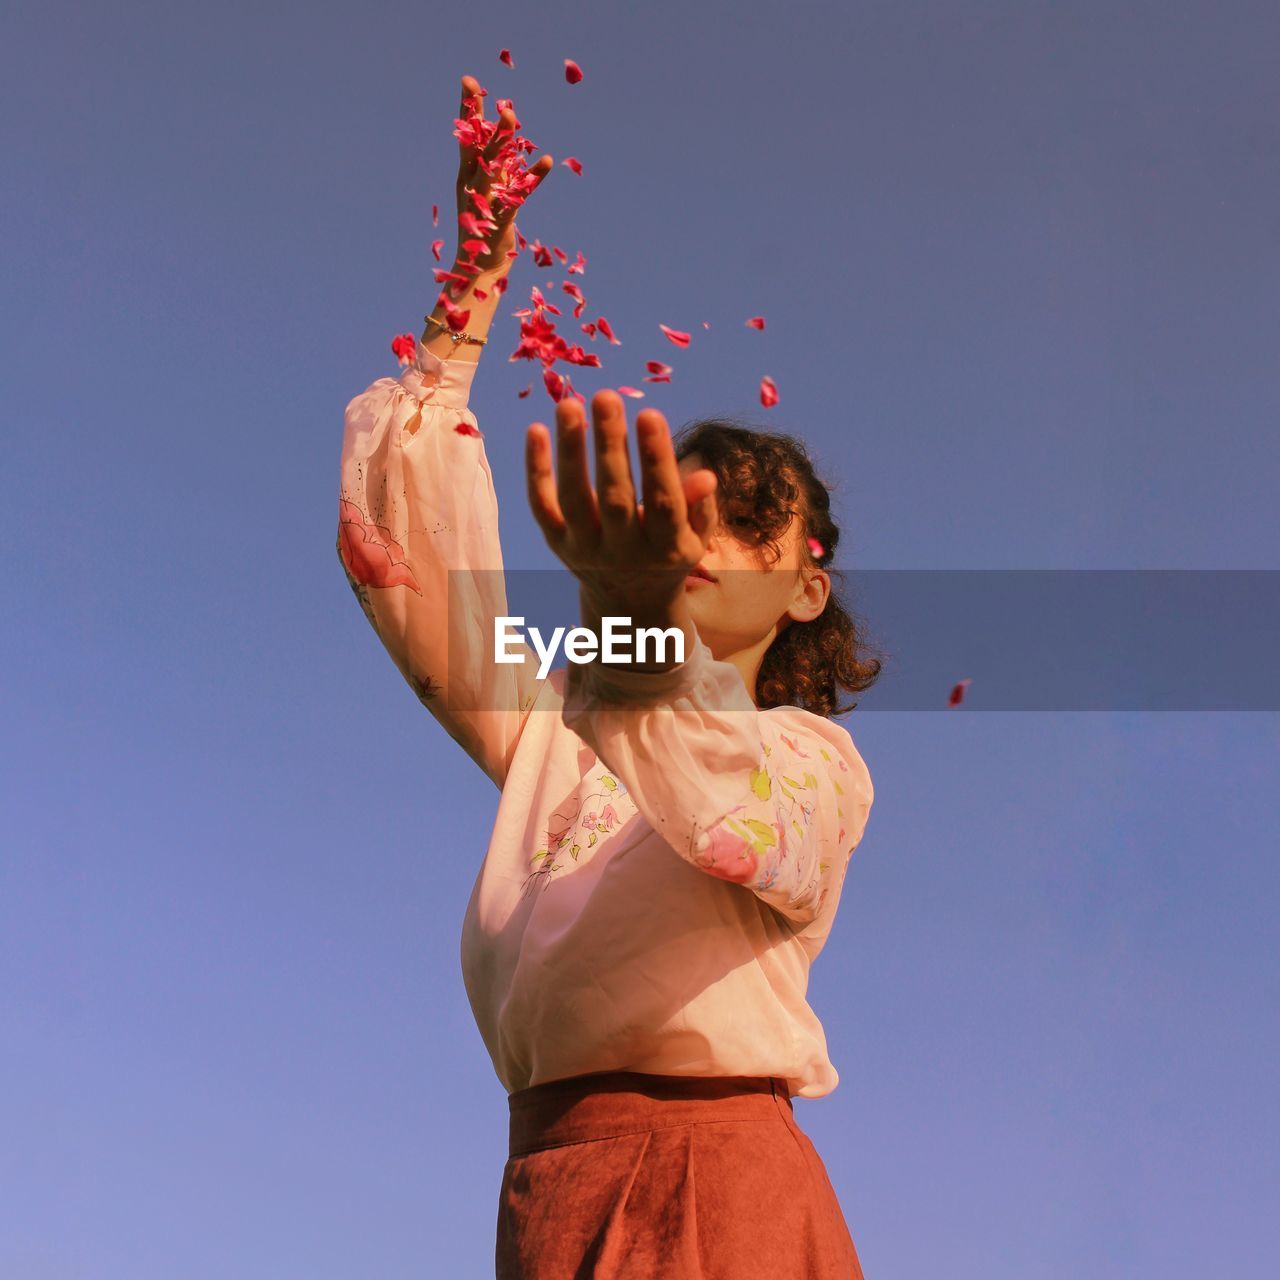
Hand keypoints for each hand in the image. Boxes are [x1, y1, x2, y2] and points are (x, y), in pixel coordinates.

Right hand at [453, 74, 553, 279]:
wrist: (483, 267)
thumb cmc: (486, 227)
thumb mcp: (490, 192)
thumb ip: (496, 168)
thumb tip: (504, 144)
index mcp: (467, 175)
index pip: (467, 136)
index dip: (468, 110)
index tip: (468, 82)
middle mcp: (473, 183)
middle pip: (476, 144)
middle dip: (478, 116)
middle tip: (477, 86)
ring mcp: (485, 199)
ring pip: (493, 164)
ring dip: (501, 139)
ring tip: (510, 114)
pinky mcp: (501, 217)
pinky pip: (520, 193)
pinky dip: (534, 177)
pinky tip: (547, 160)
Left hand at [526, 390, 720, 615]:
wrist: (629, 603)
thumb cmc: (669, 551)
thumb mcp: (695, 536)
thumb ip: (700, 506)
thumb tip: (704, 475)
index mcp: (666, 549)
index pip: (663, 502)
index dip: (656, 460)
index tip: (650, 413)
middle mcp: (624, 553)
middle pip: (614, 498)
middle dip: (610, 446)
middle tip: (606, 396)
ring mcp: (585, 550)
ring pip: (574, 499)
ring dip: (570, 451)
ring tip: (569, 404)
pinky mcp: (557, 544)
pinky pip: (541, 506)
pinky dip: (536, 470)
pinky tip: (536, 430)